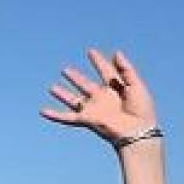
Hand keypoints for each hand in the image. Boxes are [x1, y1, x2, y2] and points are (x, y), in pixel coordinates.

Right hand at [41, 48, 156, 145]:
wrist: (137, 131)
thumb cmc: (141, 110)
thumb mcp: (136, 85)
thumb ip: (126, 70)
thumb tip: (116, 53)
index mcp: (116, 88)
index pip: (105, 71)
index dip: (98, 61)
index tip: (91, 51)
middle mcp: (103, 97)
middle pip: (85, 85)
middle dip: (76, 78)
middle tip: (66, 70)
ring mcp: (94, 108)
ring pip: (74, 99)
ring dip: (63, 94)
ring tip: (52, 88)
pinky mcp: (87, 119)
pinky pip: (67, 117)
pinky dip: (54, 115)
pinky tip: (42, 111)